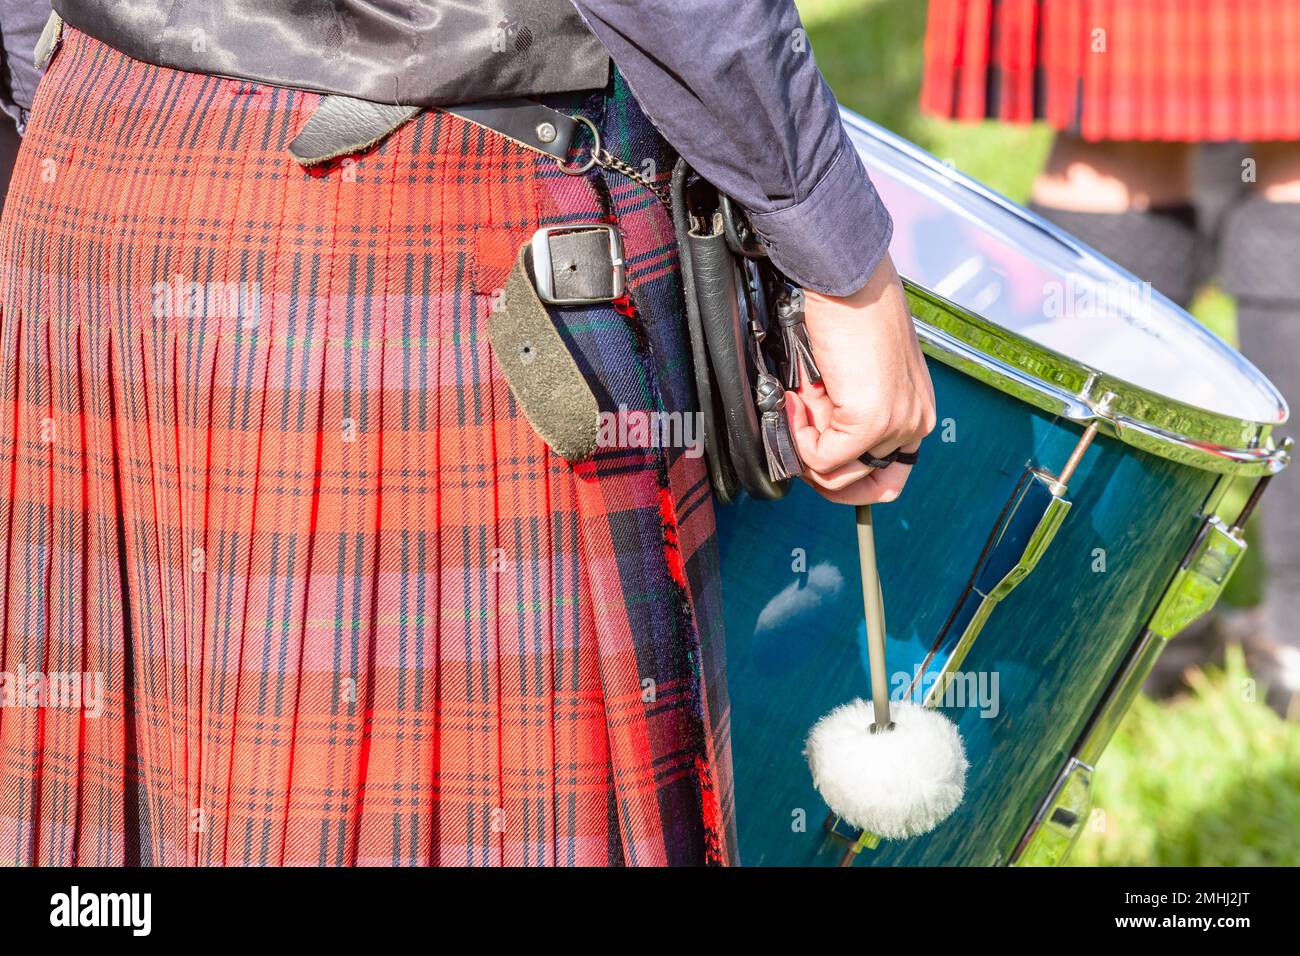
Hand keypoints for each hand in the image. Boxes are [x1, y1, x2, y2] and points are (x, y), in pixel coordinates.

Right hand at [785, 253, 935, 504]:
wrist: (847, 280)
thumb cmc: (852, 311)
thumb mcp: (856, 375)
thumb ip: (846, 412)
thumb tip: (815, 445)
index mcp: (916, 409)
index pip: (889, 477)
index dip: (847, 477)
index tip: (818, 462)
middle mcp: (914, 421)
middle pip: (861, 482)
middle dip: (821, 465)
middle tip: (799, 432)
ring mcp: (895, 424)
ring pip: (837, 473)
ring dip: (806, 444)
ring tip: (800, 402)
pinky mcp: (870, 422)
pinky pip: (821, 458)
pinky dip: (798, 438)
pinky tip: (796, 401)